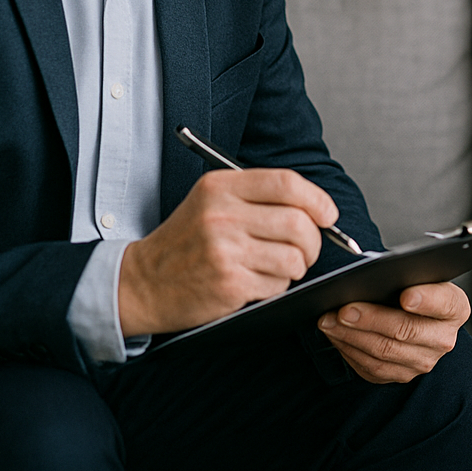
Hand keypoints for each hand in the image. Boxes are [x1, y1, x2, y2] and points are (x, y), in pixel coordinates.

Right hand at [118, 168, 337, 336]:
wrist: (143, 282)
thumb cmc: (187, 241)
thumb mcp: (212, 201)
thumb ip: (259, 197)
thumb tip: (318, 209)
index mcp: (220, 186)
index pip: (287, 183)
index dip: (317, 200)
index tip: (328, 215)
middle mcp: (222, 215)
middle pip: (299, 223)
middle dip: (313, 241)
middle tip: (305, 249)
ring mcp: (225, 250)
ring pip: (294, 258)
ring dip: (294, 267)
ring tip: (274, 266)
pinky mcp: (229, 283)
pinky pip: (277, 285)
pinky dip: (275, 286)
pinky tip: (253, 281)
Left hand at [317, 281, 468, 383]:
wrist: (417, 319)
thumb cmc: (415, 291)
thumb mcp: (419, 277)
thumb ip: (407, 275)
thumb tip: (372, 277)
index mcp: (455, 308)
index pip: (444, 303)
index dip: (426, 300)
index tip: (405, 295)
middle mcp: (443, 339)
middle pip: (406, 331)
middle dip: (371, 319)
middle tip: (345, 309)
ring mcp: (423, 361)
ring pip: (383, 352)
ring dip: (351, 336)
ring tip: (330, 321)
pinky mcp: (402, 375)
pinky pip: (371, 367)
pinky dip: (349, 350)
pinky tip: (335, 335)